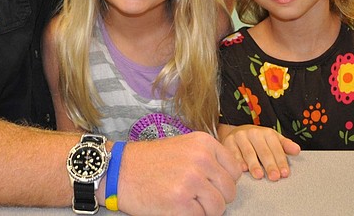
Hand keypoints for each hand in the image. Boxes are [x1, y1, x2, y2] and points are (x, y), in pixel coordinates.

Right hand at [118, 132, 241, 215]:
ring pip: (218, 207)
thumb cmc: (150, 160)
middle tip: (198, 197)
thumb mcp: (183, 146)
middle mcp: (201, 159)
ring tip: (187, 202)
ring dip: (205, 210)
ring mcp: (191, 181)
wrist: (119, 170)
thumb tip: (228, 178)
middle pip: (229, 191)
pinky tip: (176, 207)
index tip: (210, 184)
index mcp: (204, 143)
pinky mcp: (181, 203)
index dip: (224, 182)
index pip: (234, 170)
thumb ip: (207, 158)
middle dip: (217, 198)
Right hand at [219, 124, 299, 180]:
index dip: (281, 161)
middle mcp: (253, 133)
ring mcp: (240, 137)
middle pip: (263, 151)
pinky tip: (242, 169)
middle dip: (269, 164)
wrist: (237, 132)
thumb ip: (285, 145)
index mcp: (267, 133)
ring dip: (254, 164)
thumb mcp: (273, 140)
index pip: (276, 148)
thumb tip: (297, 150)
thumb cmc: (258, 140)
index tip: (284, 173)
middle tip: (274, 177)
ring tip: (259, 175)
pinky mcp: (228, 142)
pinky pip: (233, 153)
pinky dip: (238, 161)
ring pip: (248, 152)